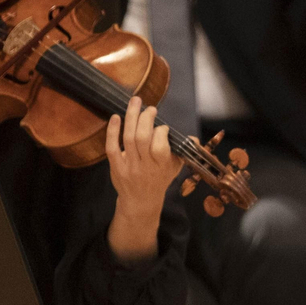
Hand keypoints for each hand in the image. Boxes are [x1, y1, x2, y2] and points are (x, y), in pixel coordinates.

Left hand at [105, 97, 182, 263]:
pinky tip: (116, 117)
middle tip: (149, 108)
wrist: (140, 202)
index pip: (160, 145)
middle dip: (145, 118)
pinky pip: (112, 147)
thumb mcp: (176, 168)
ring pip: (128, 138)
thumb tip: (193, 139)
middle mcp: (145, 166)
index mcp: (162, 165)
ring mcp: (129, 166)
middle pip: (142, 138)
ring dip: (131, 117)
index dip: (161, 131)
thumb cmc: (160, 180)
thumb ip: (184, 152)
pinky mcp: (115, 166)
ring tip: (134, 102)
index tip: (163, 127)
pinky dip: (112, 131)